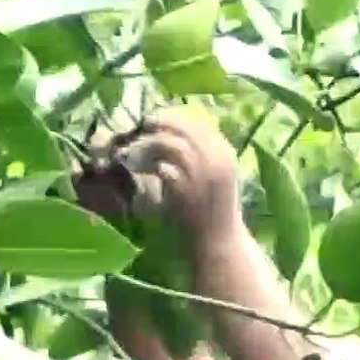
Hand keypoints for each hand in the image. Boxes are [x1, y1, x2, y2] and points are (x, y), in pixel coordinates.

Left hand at [115, 107, 244, 243]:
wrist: (218, 241)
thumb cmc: (214, 210)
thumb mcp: (216, 176)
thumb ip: (203, 154)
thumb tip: (176, 133)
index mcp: (225, 153)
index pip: (199, 123)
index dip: (175, 118)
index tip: (158, 118)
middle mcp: (216, 160)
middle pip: (184, 130)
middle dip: (161, 124)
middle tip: (143, 124)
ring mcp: (201, 174)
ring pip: (170, 145)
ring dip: (148, 144)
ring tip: (134, 148)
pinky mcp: (185, 191)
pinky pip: (163, 168)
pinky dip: (149, 165)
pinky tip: (139, 168)